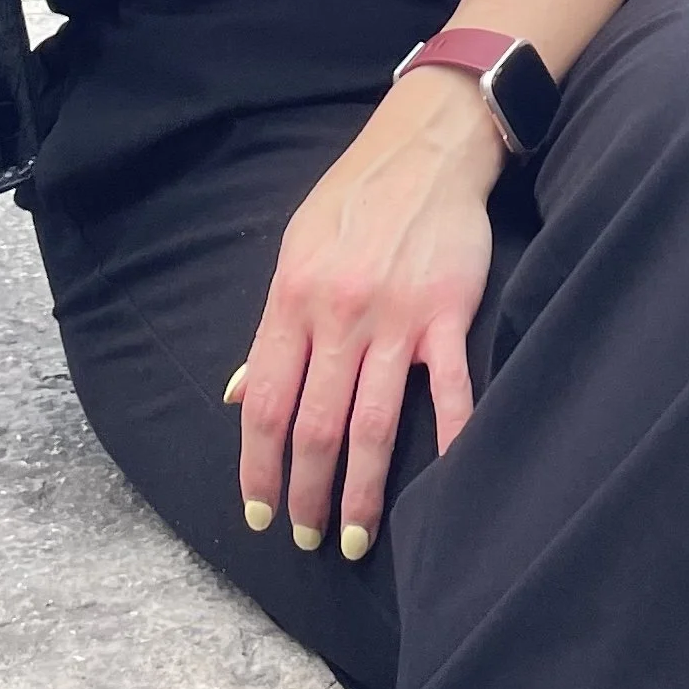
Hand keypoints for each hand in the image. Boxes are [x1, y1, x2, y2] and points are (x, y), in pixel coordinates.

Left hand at [232, 68, 501, 560]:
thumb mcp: (295, 254)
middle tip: (307, 538)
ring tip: (356, 538)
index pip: (264, 403)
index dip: (258, 465)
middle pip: (316, 426)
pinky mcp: (447, 314)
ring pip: (372, 423)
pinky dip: (451, 440)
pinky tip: (446, 484)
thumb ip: (271, 332)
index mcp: (292, 301)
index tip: (260, 509)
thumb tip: (237, 394)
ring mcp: (395, 318)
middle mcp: (338, 315)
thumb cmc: (354, 202)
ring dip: (361, 491)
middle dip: (308, 494)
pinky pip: (451, 389)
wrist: (424, 150)